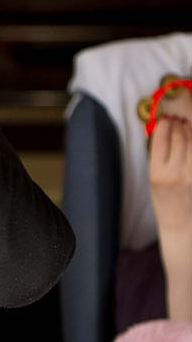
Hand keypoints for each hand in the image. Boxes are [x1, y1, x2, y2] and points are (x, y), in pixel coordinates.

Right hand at [150, 117, 191, 241]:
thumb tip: (162, 134)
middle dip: (178, 125)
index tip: (164, 119)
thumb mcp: (153, 179)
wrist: (181, 222)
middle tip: (177, 119)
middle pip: (180, 138)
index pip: (162, 140)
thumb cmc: (165, 201)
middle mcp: (178, 172)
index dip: (164, 125)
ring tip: (187, 125)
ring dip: (190, 130)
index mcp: (159, 173)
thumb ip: (158, 157)